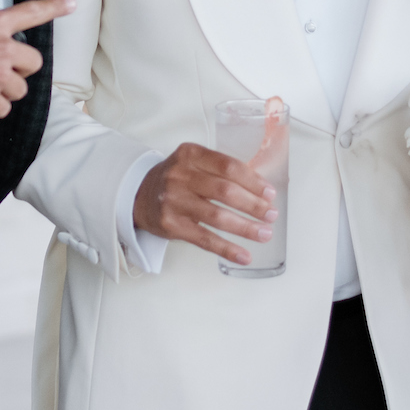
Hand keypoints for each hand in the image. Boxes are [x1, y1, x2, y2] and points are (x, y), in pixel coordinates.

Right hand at [135, 142, 276, 267]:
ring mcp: (173, 200)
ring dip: (246, 228)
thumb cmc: (175, 179)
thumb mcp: (193, 163)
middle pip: (225, 191)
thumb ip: (221, 170)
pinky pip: (204, 239)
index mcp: (190, 154)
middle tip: (271, 215)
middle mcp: (180, 176)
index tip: (270, 193)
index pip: (229, 166)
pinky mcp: (171, 225)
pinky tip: (244, 255)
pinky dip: (227, 248)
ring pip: (217, 216)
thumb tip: (261, 190)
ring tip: (264, 234)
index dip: (253, 181)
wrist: (137, 195)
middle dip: (254, 205)